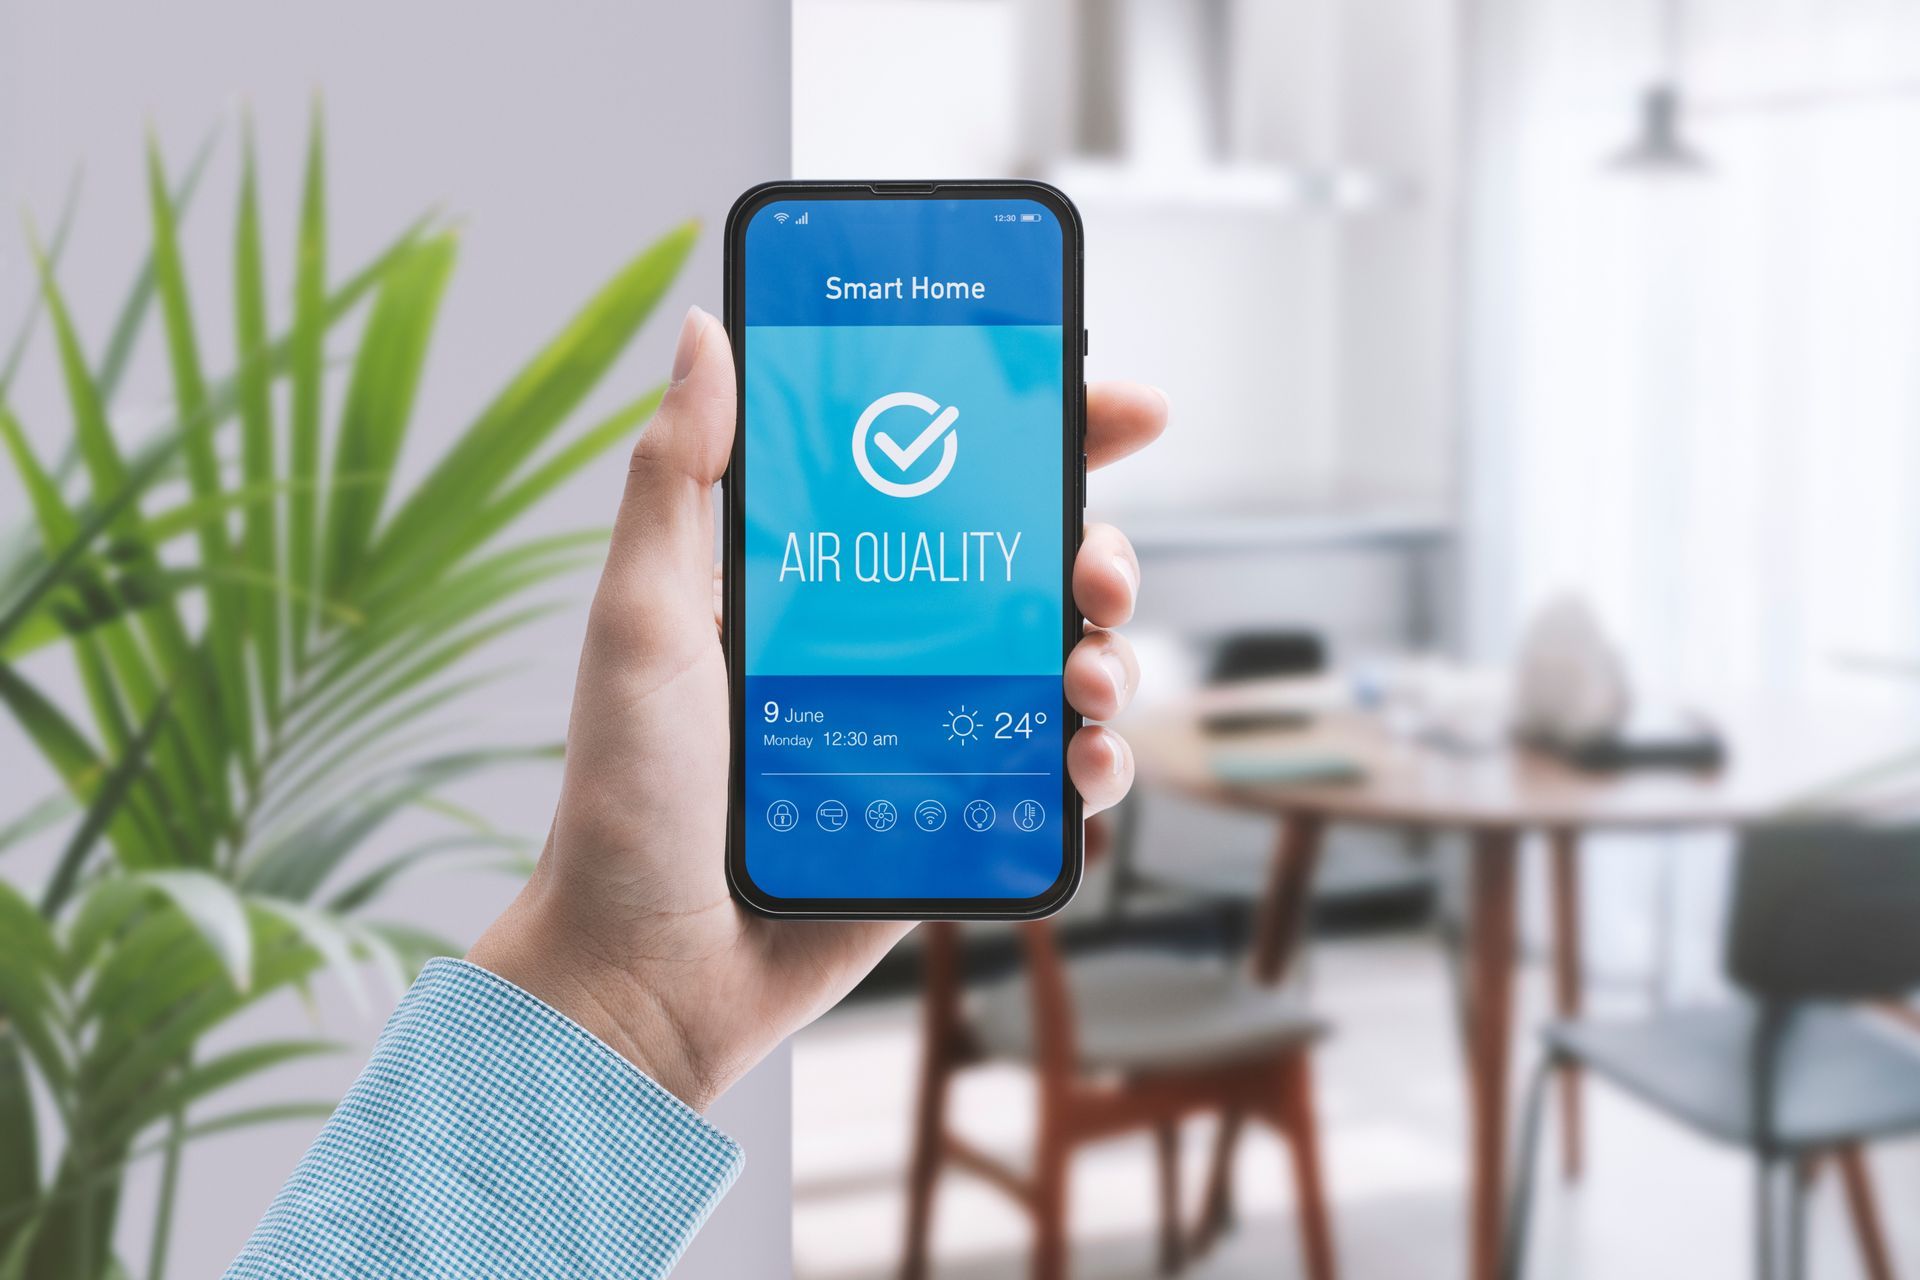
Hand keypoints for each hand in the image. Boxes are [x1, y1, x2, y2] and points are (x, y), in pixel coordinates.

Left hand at [468, 306, 1165, 1110]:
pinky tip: (1085, 765)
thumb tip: (706, 331)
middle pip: (1035, 566)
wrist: (646, 966)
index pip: (947, 476)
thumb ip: (676, 478)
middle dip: (1100, 548)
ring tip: (1089, 676)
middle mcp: (890, 643)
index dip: (1043, 431)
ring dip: (1111, 655)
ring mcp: (933, 731)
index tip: (1115, 404)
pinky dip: (1099, 763)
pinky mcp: (959, 817)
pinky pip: (1058, 777)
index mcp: (824, 578)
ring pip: (1067, 664)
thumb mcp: (641, 618)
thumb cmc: (627, 794)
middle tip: (1097, 568)